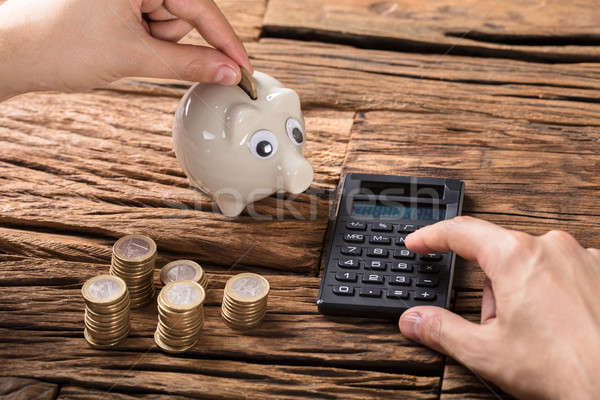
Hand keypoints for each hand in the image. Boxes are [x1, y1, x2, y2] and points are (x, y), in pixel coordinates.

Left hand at [0, 0, 250, 99]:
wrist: (15, 56)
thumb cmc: (58, 45)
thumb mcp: (134, 57)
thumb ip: (189, 64)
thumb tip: (228, 71)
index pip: (201, 7)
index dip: (226, 40)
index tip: (244, 67)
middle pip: (184, 15)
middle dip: (168, 40)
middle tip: (138, 50)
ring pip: (168, 25)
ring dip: (153, 44)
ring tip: (119, 46)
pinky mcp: (118, 4)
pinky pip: (151, 27)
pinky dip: (143, 43)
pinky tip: (116, 45)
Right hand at [400, 216, 599, 399]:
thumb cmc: (569, 370)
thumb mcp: (487, 353)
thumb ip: (441, 330)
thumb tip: (414, 320)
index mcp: (517, 257)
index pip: (460, 232)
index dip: (431, 237)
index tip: (418, 243)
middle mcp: (552, 247)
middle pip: (498, 256)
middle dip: (490, 290)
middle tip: (497, 328)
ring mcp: (583, 257)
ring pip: (531, 265)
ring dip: (521, 292)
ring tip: (535, 333)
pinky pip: (562, 272)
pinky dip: (551, 294)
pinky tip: (559, 326)